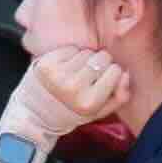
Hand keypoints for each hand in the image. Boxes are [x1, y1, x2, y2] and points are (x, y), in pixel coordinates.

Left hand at [5, 47, 130, 143]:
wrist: (35, 113)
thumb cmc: (71, 111)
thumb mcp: (99, 112)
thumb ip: (120, 95)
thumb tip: (126, 73)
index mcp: (89, 102)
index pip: (116, 70)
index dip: (111, 73)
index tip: (103, 80)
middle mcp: (73, 87)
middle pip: (102, 58)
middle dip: (99, 63)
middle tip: (88, 75)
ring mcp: (57, 74)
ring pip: (86, 51)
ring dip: (83, 59)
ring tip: (75, 72)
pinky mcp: (45, 63)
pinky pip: (69, 48)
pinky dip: (69, 55)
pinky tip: (64, 67)